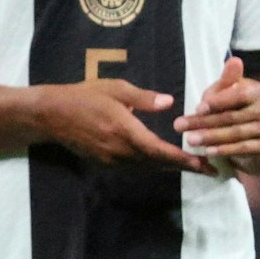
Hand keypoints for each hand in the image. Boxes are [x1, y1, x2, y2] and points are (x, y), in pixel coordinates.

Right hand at [37, 79, 209, 173]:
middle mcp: (121, 152)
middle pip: (158, 164)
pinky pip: (135, 168)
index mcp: (126, 132)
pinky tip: (161, 161)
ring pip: (147, 168)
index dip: (185, 160)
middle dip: (184, 167)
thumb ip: (143, 98)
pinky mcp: (105, 164)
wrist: (51, 116)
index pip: (161, 151)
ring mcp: (112, 161)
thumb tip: (169, 103)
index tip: (205, 165)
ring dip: (169, 168)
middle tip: (209, 169)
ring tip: (191, 166)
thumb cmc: (83, 96)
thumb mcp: (115, 89)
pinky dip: (152, 166)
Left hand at [173, 57, 259, 172]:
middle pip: (232, 116)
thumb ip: (227, 80)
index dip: (218, 102)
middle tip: (179, 126)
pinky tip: (208, 152)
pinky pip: (242, 149)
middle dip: (204, 122)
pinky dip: (225, 150)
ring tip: (190, 140)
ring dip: (211, 137)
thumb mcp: (230, 90)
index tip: (198, 107)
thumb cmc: (236, 104)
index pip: (239, 96)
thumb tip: (234, 61)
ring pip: (236, 134)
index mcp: (257, 91)